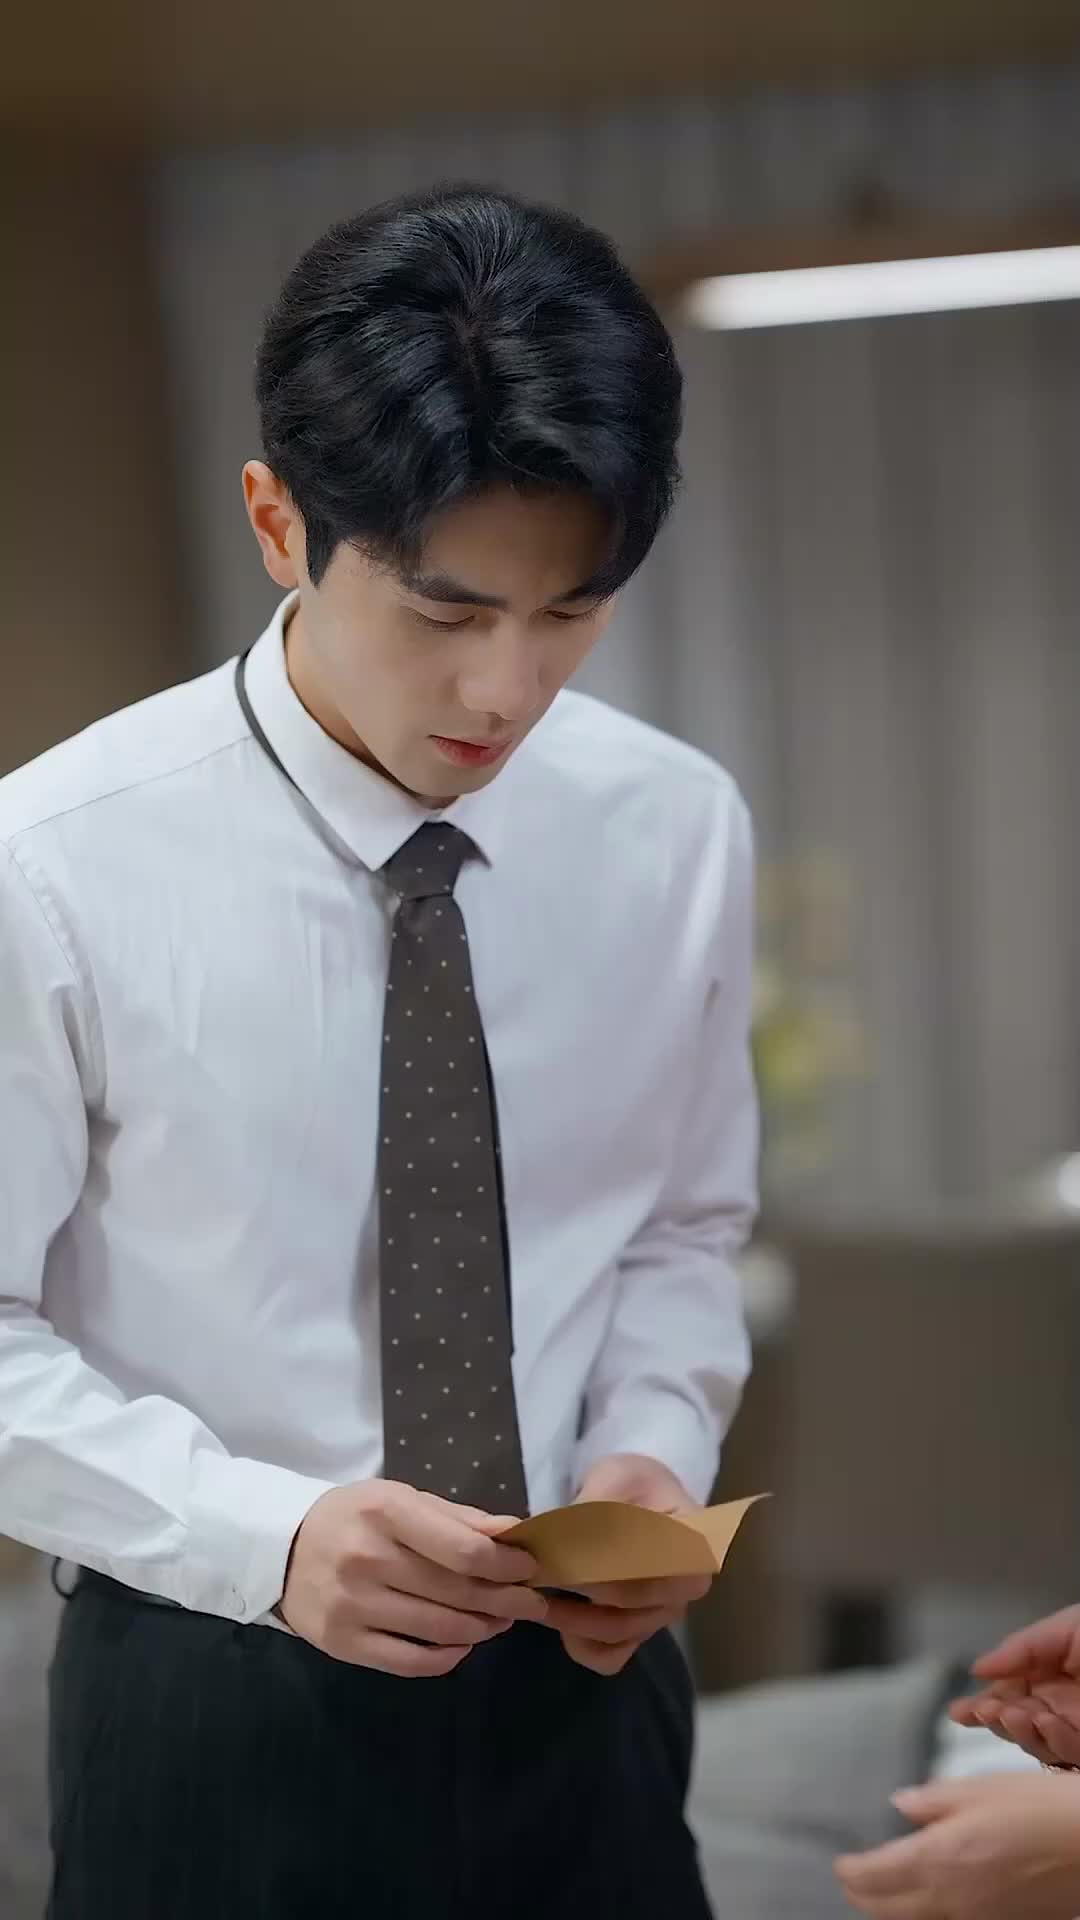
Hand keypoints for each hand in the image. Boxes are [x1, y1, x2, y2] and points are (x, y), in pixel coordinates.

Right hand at [280, 1480, 546, 1674]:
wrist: (280, 1549)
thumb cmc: (354, 1518)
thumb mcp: (401, 1499)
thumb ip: (458, 1518)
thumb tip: (515, 1534)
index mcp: (386, 1513)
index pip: (463, 1550)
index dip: (506, 1564)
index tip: (530, 1568)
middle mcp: (367, 1559)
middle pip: (457, 1592)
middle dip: (506, 1600)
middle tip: (531, 1604)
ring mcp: (352, 1606)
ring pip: (439, 1629)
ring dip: (482, 1628)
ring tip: (501, 1621)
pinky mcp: (342, 1644)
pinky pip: (410, 1661)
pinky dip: (447, 1655)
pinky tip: (463, 1643)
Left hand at [545, 1453, 710, 1676]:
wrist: (640, 1495)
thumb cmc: (633, 1483)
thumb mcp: (615, 1478)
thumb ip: (593, 1508)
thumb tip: (559, 1542)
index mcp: (692, 1548)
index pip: (649, 1570)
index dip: (604, 1572)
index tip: (562, 1563)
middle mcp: (684, 1590)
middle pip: (630, 1607)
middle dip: (578, 1594)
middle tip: (533, 1579)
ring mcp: (661, 1614)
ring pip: (616, 1635)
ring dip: (572, 1621)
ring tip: (534, 1597)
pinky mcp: (638, 1631)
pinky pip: (610, 1656)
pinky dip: (581, 1645)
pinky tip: (558, 1620)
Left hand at [835, 1772, 1079, 1919]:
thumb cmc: (1039, 1808)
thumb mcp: (979, 1789)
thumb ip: (932, 1801)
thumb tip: (901, 1806)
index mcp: (938, 1858)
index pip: (873, 1877)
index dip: (851, 1871)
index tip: (841, 1863)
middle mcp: (951, 1899)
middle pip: (888, 1911)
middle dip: (864, 1896)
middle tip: (853, 1880)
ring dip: (893, 1910)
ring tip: (884, 1891)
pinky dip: (928, 1916)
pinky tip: (930, 1899)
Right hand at [950, 1604, 1079, 1766]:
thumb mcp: (1066, 1630)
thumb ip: (1022, 1648)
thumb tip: (978, 1667)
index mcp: (1049, 1679)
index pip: (1007, 1699)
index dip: (981, 1708)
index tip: (959, 1713)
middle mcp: (1059, 1708)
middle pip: (1015, 1727)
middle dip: (995, 1722)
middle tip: (985, 1712)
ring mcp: (1077, 1731)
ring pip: (1036, 1746)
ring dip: (1020, 1732)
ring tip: (1015, 1712)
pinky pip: (1067, 1756)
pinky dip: (1052, 1741)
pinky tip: (1046, 1721)